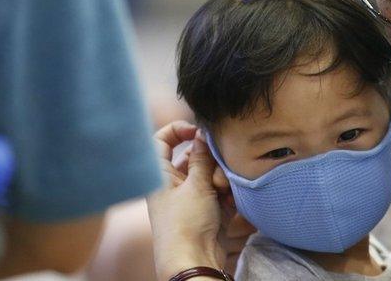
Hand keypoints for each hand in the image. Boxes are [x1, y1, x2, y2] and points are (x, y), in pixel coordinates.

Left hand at [173, 129, 256, 272]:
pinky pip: (220, 190)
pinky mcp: (208, 209)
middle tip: (215, 171)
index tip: (198, 130)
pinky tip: (229, 202)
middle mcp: (174, 184)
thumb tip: (202, 134)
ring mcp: (192, 196)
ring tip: (223, 191)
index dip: (178, 130)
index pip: (161, 141)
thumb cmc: (186, 223)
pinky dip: (226, 193)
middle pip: (193, 157)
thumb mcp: (196, 186)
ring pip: (210, 173)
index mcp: (160, 175)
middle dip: (209, 161)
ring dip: (220, 179)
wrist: (195, 260)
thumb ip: (202, 158)